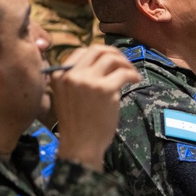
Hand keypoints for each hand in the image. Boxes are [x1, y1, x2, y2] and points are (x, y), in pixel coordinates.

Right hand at [51, 45, 139, 171]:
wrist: (80, 145)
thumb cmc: (76, 125)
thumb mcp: (66, 97)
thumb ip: (77, 80)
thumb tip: (102, 65)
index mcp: (60, 75)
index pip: (80, 52)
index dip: (98, 53)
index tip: (109, 60)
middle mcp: (72, 74)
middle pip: (96, 50)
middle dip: (113, 53)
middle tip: (123, 62)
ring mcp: (88, 81)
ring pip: (111, 58)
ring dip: (125, 63)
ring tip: (131, 73)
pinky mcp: (105, 89)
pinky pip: (123, 73)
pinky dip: (132, 74)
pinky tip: (136, 80)